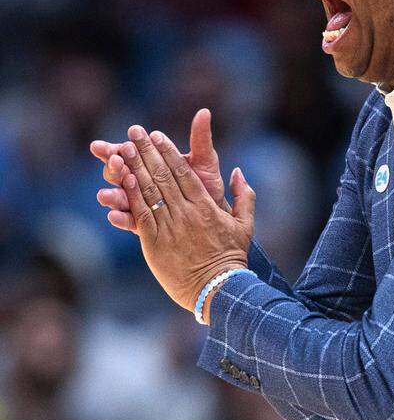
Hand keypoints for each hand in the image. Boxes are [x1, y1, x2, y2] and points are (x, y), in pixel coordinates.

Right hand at [91, 108, 229, 233]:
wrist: (216, 213)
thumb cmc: (208, 184)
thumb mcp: (205, 161)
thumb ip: (200, 139)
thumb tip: (205, 111)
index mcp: (149, 164)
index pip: (126, 152)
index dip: (117, 146)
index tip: (121, 140)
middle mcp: (138, 183)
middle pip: (118, 173)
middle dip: (114, 166)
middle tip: (115, 160)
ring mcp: (139, 204)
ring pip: (119, 198)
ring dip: (112, 194)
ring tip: (106, 194)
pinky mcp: (143, 225)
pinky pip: (128, 222)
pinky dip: (120, 218)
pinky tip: (114, 216)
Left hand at [118, 124, 255, 312]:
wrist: (217, 287)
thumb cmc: (231, 256)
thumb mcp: (245, 224)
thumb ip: (244, 196)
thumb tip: (238, 173)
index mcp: (207, 206)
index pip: (184, 172)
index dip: (169, 152)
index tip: (158, 136)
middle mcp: (186, 212)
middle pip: (162, 175)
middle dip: (147, 151)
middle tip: (134, 132)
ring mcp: (169, 227)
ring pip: (148, 191)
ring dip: (133, 167)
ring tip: (121, 148)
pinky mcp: (154, 242)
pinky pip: (139, 214)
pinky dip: (129, 195)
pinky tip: (121, 179)